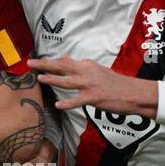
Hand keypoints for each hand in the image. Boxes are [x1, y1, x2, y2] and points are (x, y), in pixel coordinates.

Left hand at [28, 56, 157, 116]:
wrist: (134, 93)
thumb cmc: (117, 84)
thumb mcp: (99, 71)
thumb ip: (82, 69)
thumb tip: (67, 62)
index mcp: (88, 65)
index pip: (65, 62)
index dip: (50, 62)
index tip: (37, 60)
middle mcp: (87, 72)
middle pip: (62, 66)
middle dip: (45, 64)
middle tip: (30, 62)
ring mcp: (90, 85)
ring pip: (67, 81)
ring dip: (52, 79)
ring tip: (39, 78)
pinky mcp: (94, 97)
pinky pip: (78, 101)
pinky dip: (67, 103)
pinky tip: (58, 105)